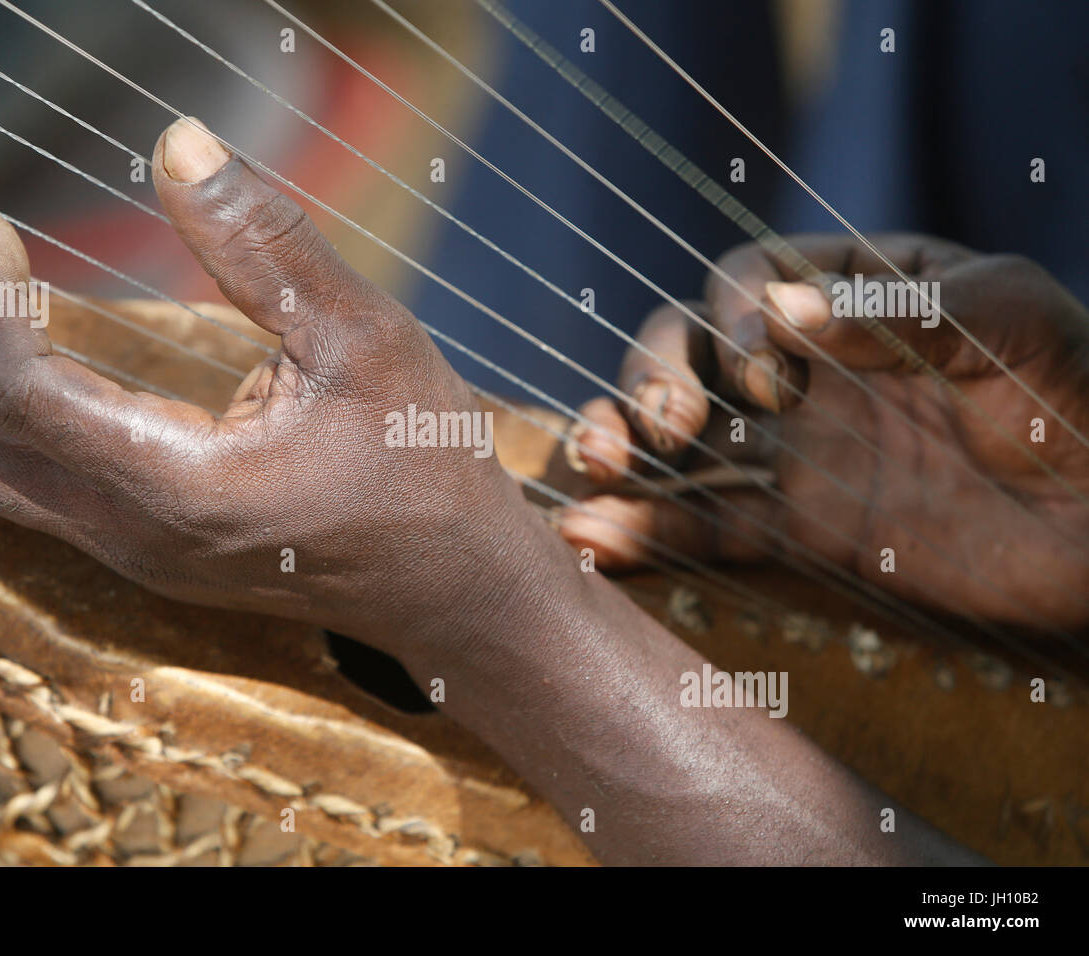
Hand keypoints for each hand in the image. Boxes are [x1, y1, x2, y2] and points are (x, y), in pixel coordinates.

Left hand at [0, 117, 544, 668]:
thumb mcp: (365, 340)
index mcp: (186, 490)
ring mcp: (136, 551)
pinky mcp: (147, 545)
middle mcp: (138, 536)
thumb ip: (266, 246)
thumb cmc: (423, 465)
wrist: (453, 587)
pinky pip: (30, 487)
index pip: (30, 398)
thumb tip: (178, 143)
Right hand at [560, 234, 1088, 629]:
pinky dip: (651, 534)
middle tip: (666, 425)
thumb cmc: (1081, 392)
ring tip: (593, 474)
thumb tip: (781, 309)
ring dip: (623, 452)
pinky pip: (712, 527)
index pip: (746, 282)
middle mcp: (806, 368)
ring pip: (682, 444)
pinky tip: (592, 539)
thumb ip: (897, 311)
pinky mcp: (801, 531)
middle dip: (652, 380)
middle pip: (687, 356)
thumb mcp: (1008, 318)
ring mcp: (796, 451)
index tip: (766, 372)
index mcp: (850, 292)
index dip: (730, 318)